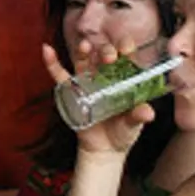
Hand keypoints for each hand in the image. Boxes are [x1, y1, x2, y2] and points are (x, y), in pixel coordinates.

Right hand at [42, 39, 153, 155]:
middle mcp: (106, 74)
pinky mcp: (72, 90)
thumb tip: (148, 112)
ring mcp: (88, 80)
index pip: (126, 56)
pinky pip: (60, 74)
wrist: (104, 149)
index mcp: (124, 78)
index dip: (126, 48)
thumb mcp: (133, 124)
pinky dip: (52, 62)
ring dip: (83, 50)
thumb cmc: (123, 132)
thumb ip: (138, 116)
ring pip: (84, 59)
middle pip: (104, 54)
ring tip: (84, 46)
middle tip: (108, 57)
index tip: (125, 48)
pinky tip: (47, 50)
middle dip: (106, 51)